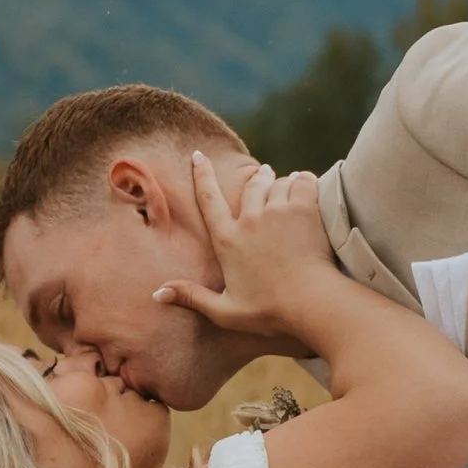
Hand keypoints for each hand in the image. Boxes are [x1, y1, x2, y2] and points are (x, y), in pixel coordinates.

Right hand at [151, 156, 340, 348]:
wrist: (310, 302)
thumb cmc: (269, 311)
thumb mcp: (225, 311)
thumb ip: (192, 297)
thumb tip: (157, 293)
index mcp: (228, 240)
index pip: (209, 200)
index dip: (202, 175)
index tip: (198, 156)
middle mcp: (250, 220)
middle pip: (250, 185)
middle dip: (255, 176)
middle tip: (262, 172)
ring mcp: (277, 213)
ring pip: (276, 183)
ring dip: (280, 181)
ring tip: (285, 182)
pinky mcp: (304, 211)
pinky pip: (301, 182)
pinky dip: (302, 180)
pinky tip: (303, 181)